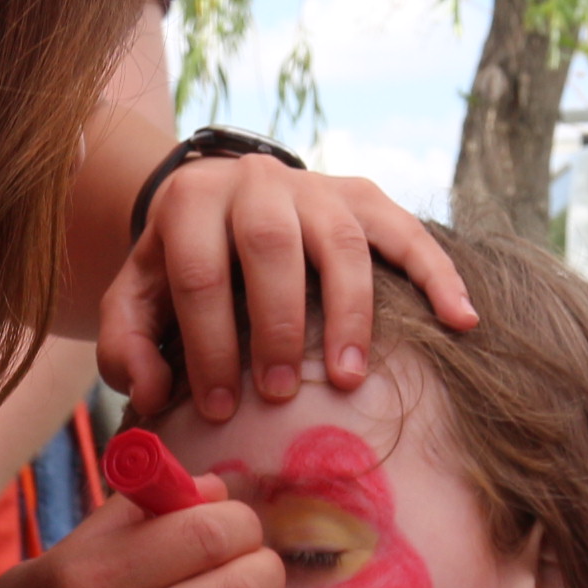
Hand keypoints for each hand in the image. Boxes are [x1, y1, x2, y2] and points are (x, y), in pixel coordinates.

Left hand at [102, 157, 476, 422]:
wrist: (216, 203)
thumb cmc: (179, 269)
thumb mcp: (137, 301)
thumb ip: (126, 348)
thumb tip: (151, 393)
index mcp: (191, 200)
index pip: (200, 274)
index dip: (208, 345)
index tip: (218, 407)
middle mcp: (256, 180)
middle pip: (272, 248)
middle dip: (276, 327)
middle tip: (280, 393)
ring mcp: (316, 186)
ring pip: (341, 243)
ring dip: (348, 314)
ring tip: (347, 379)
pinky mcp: (363, 197)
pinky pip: (408, 232)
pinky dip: (438, 274)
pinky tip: (461, 320)